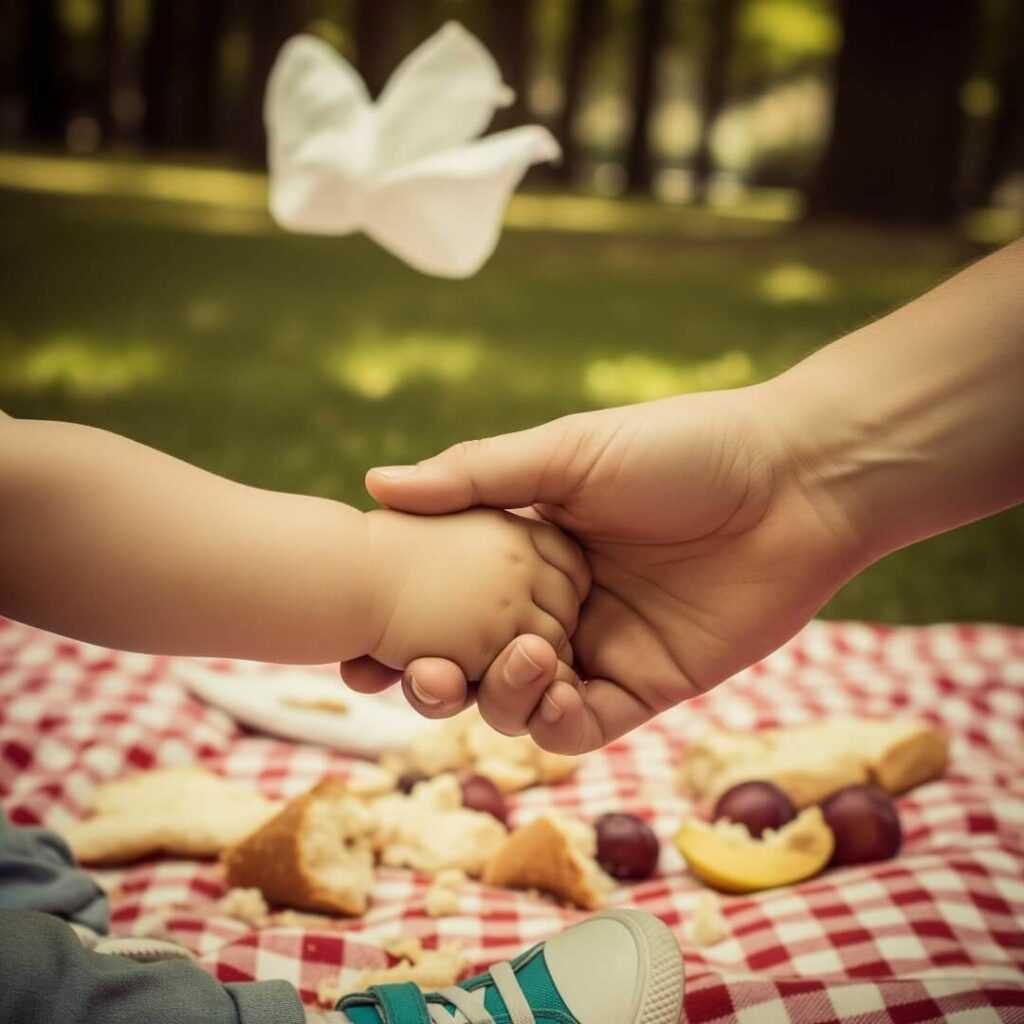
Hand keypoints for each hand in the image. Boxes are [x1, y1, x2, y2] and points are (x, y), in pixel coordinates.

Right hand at [362, 384, 864, 752]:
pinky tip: (551, 691)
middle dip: (429, 678)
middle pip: (470, 660)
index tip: (352, 641)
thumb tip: (373, 485)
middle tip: (406, 674)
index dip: (397, 620)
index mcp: (526, 547)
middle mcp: (553, 603)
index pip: (443, 596)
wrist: (794, 482)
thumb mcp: (568, 453)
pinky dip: (551, 721)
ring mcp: (597, 647)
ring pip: (516, 702)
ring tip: (513, 660)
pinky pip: (579, 725)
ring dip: (495, 697)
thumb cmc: (681, 449)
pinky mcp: (645, 687)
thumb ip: (476, 477)